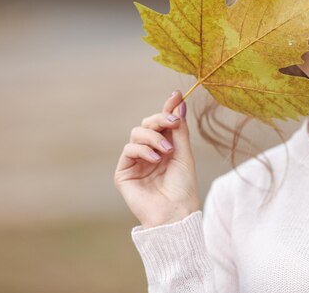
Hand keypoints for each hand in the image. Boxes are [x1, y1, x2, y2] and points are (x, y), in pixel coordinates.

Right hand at [114, 91, 199, 227]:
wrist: (175, 213)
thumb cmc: (183, 187)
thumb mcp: (184, 153)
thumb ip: (179, 129)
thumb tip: (178, 102)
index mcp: (165, 147)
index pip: (163, 123)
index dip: (168, 108)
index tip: (176, 95)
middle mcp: (149, 152)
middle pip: (148, 124)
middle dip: (160, 119)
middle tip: (173, 123)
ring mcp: (135, 162)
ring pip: (137, 133)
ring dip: (153, 137)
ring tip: (167, 150)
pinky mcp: (124, 173)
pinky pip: (129, 149)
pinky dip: (143, 150)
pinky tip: (156, 159)